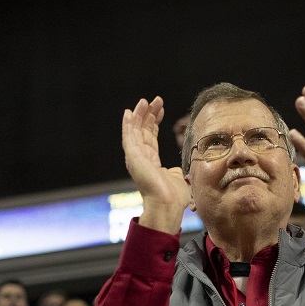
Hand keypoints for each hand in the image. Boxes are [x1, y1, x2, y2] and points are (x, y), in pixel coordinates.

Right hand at [122, 96, 189, 231]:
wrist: (168, 205)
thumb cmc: (174, 197)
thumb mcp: (176, 179)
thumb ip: (173, 172)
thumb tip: (175, 171)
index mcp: (150, 163)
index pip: (150, 138)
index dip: (155, 123)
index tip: (161, 110)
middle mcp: (141, 159)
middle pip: (142, 132)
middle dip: (148, 115)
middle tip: (155, 100)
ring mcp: (135, 158)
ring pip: (135, 131)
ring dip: (140, 115)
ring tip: (145, 101)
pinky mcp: (133, 157)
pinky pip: (128, 137)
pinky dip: (128, 124)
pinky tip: (130, 112)